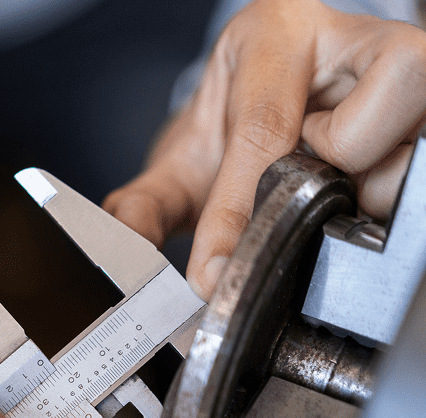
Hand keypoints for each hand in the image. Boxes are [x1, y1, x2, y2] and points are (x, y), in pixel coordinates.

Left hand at [105, 0, 425, 298]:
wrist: (278, 87)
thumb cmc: (238, 116)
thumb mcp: (186, 153)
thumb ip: (148, 203)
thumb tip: (128, 248)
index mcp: (275, 39)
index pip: (262, 128)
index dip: (237, 208)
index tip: (214, 271)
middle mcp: (351, 42)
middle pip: (365, 126)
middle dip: (337, 176)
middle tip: (313, 184)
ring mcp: (400, 71)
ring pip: (410, 153)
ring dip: (370, 192)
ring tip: (336, 184)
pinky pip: (422, 172)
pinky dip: (392, 197)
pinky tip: (362, 188)